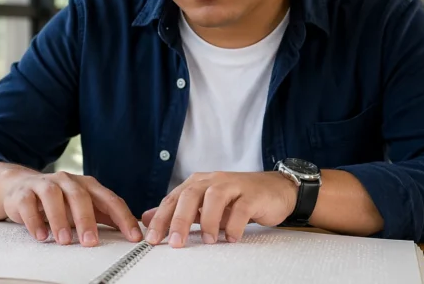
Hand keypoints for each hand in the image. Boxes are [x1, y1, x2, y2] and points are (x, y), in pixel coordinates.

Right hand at [1, 170, 141, 246]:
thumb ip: (104, 215)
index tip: (133, 236)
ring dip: (60, 220)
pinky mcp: (25, 192)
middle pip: (81, 196)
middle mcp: (68, 181)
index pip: (110, 199)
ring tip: (65, 241)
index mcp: (88, 185)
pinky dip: (35, 221)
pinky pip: (29, 204)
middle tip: (91, 242)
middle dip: (87, 220)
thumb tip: (131, 229)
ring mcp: (46, 184)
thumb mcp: (84, 206)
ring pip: (53, 197)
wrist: (21, 186)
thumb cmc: (58, 199)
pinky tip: (41, 236)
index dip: (123, 218)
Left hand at [141, 172, 296, 247]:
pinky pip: (241, 207)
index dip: (161, 218)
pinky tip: (231, 238)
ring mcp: (234, 185)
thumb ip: (179, 211)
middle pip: (190, 195)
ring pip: (214, 197)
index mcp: (199, 183)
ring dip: (208, 221)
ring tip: (208, 240)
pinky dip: (234, 225)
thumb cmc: (240, 199)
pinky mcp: (253, 194)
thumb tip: (146, 218)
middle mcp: (214, 180)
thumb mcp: (205, 205)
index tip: (152, 238)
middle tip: (175, 243)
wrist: (277, 190)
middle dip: (179, 220)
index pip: (174, 198)